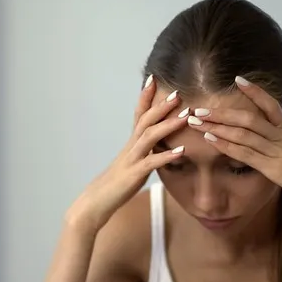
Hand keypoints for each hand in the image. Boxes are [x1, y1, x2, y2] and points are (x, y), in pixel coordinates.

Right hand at [66, 77, 188, 232]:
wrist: (96, 202)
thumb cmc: (115, 186)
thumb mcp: (131, 165)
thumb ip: (144, 154)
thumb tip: (157, 148)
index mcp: (131, 144)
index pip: (138, 114)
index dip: (145, 97)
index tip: (153, 79)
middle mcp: (130, 148)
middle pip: (145, 120)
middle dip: (161, 105)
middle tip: (177, 92)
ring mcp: (131, 160)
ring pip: (149, 136)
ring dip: (168, 124)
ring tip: (186, 115)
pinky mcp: (134, 174)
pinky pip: (152, 162)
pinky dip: (167, 155)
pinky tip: (182, 151)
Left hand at [186, 76, 281, 220]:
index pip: (271, 105)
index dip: (254, 91)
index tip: (238, 79)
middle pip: (248, 117)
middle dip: (221, 111)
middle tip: (198, 107)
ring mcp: (278, 152)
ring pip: (243, 132)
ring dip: (216, 125)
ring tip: (195, 119)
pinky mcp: (273, 168)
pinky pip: (245, 153)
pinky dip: (225, 144)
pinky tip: (209, 139)